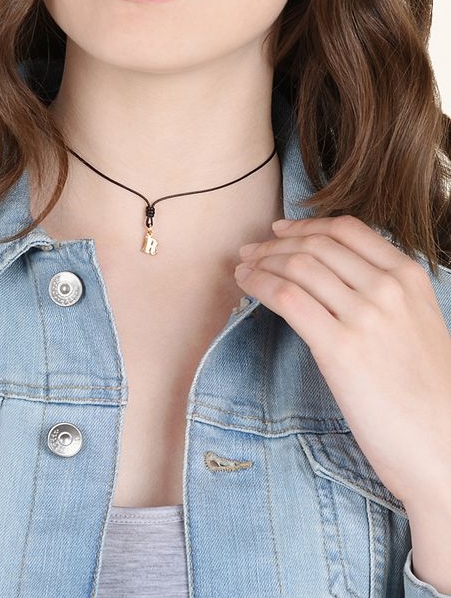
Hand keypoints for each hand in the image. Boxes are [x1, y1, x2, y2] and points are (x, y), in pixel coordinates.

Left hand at [234, 215, 450, 511]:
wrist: (444, 448)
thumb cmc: (428, 395)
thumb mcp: (417, 325)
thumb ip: (384, 296)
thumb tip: (333, 280)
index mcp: (409, 277)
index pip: (347, 230)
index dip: (305, 225)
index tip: (280, 230)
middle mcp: (388, 288)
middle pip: (316, 245)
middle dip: (275, 243)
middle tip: (250, 249)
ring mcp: (365, 316)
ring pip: (297, 266)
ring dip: (261, 261)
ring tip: (243, 267)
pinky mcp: (339, 347)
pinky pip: (287, 297)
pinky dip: (258, 284)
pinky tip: (245, 284)